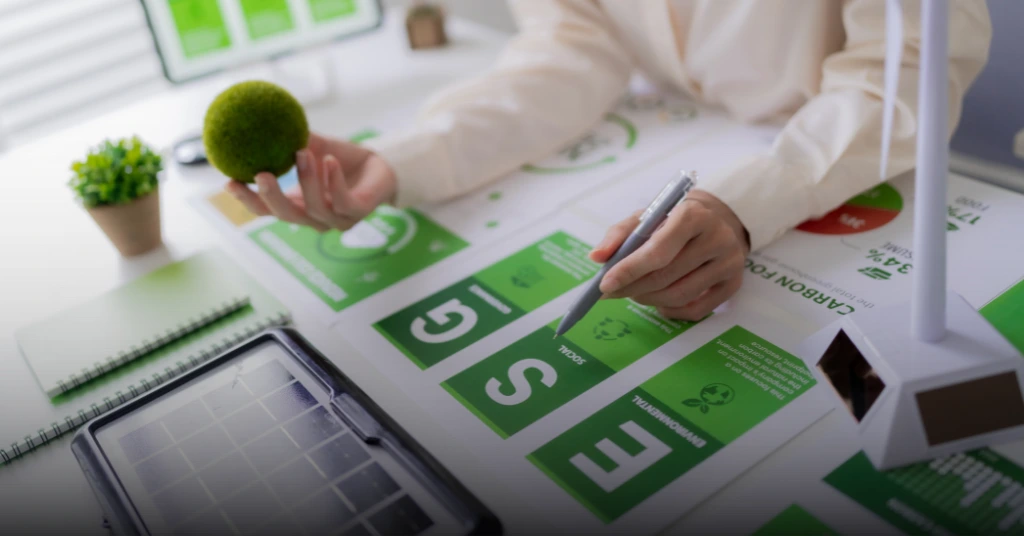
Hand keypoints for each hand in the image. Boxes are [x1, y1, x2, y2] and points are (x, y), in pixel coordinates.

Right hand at [226, 133, 396, 231]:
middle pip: (287, 216)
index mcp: (299, 206)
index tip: (229, 181)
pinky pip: (343, 201)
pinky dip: (333, 181)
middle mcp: (316, 218)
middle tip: (260, 174)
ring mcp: (338, 219)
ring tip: (302, 152)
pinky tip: (329, 161)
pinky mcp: (360, 213)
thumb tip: (259, 118)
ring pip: (316, 208)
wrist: (383, 166)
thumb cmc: (343, 160)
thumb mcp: (313, 147)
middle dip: (272, 197)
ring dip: (306, 179)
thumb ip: (288, 141)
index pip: (268, 210)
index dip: (248, 200)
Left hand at [589, 190, 749, 320]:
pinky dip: (670, 310)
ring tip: (634, 293)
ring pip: (680, 296)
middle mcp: (717, 238)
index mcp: (693, 215)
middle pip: (666, 276)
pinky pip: (696, 310)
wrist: (717, 220)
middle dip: (633, 288)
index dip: (629, 270)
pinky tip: (659, 301)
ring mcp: (729, 263)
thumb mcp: (646, 216)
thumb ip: (619, 235)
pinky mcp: (734, 284)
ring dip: (649, 299)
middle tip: (612, 292)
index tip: (605, 285)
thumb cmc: (674, 219)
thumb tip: (596, 258)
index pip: (658, 251)